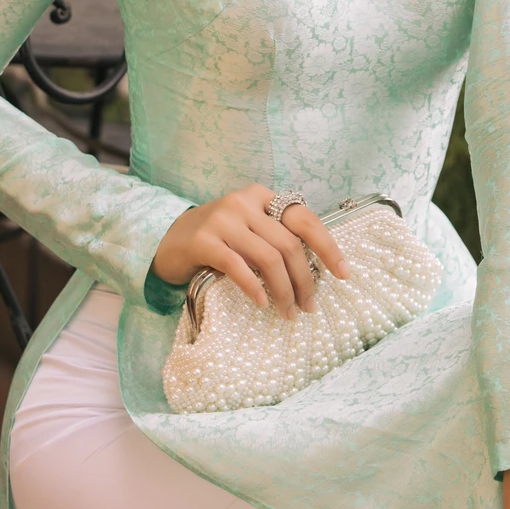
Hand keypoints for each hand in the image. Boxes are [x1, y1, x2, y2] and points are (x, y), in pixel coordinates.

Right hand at [152, 185, 349, 320]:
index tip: (343, 273)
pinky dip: (254, 287)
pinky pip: (237, 266)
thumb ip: (275, 237)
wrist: (166, 239)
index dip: (328, 247)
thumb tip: (315, 272)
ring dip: (283, 290)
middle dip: (304, 280)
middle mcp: (244, 202)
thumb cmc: (216, 239)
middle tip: (308, 306)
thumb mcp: (248, 229)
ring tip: (287, 312)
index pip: (305, 219)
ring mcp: (222, 219)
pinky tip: (262, 302)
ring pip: (267, 258)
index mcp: (262, 196)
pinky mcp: (203, 240)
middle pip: (288, 244)